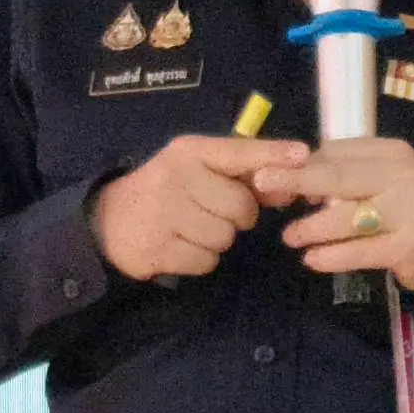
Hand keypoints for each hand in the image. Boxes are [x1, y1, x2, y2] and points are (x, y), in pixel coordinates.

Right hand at [89, 136, 309, 280]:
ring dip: (216, 239)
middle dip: (236, 216)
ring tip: (192, 228)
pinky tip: (180, 245)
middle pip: (241, 207)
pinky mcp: (158, 248)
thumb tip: (289, 187)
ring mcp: (165, 214)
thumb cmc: (166, 190)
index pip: (239, 151)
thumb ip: (242, 175)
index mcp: (190, 152)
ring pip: (225, 237)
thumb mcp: (197, 170)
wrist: (110, 220)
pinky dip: (199, 259)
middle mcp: (177, 177)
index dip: (273, 155)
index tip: (303, 156)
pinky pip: (206, 261)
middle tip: (212, 211)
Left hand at [253, 138, 413, 291]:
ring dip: (312, 227)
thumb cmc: (401, 205)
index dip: (300, 164)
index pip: (338, 153)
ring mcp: (407, 212)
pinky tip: (312, 260)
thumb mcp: (378, 178)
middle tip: (261, 183)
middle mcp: (402, 177)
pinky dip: (333, 256)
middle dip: (297, 180)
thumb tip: (292, 176)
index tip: (268, 170)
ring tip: (290, 237)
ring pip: (348, 217)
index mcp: (390, 153)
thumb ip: (341, 173)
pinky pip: (361, 251)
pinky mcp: (408, 247)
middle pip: (340, 178)